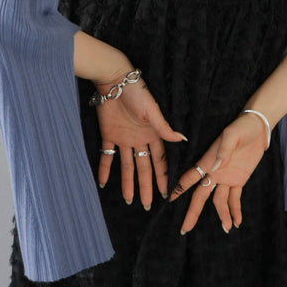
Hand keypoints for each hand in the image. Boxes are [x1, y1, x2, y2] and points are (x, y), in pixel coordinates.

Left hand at [95, 72, 186, 207]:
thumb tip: (183, 140)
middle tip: (147, 205)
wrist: (114, 81)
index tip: (166, 193)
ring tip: (129, 201)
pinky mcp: (109, 134)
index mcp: (153, 134)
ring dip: (127, 182)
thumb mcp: (153, 111)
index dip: (163, 177)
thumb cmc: (137, 92)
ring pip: (126, 166)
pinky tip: (103, 184)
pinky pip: (107, 156)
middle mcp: (140, 139)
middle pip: (144, 167)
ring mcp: (124, 138)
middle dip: (146, 186)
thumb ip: (164, 128)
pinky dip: (105, 169)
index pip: (160, 160)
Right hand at [168, 112, 267, 233]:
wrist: (257, 128)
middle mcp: (214, 172)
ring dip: (222, 214)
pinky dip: (236, 210)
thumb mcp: (231, 134)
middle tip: (184, 228)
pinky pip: (235, 198)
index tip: (169, 201)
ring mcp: (226, 177)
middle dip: (192, 212)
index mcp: (208, 161)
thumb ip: (223, 151)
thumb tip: (215, 168)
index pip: (190, 178)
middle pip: (200, 196)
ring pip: (219, 201)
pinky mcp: (239, 179)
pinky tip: (237, 222)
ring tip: (226, 228)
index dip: (179, 189)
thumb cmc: (241, 127)